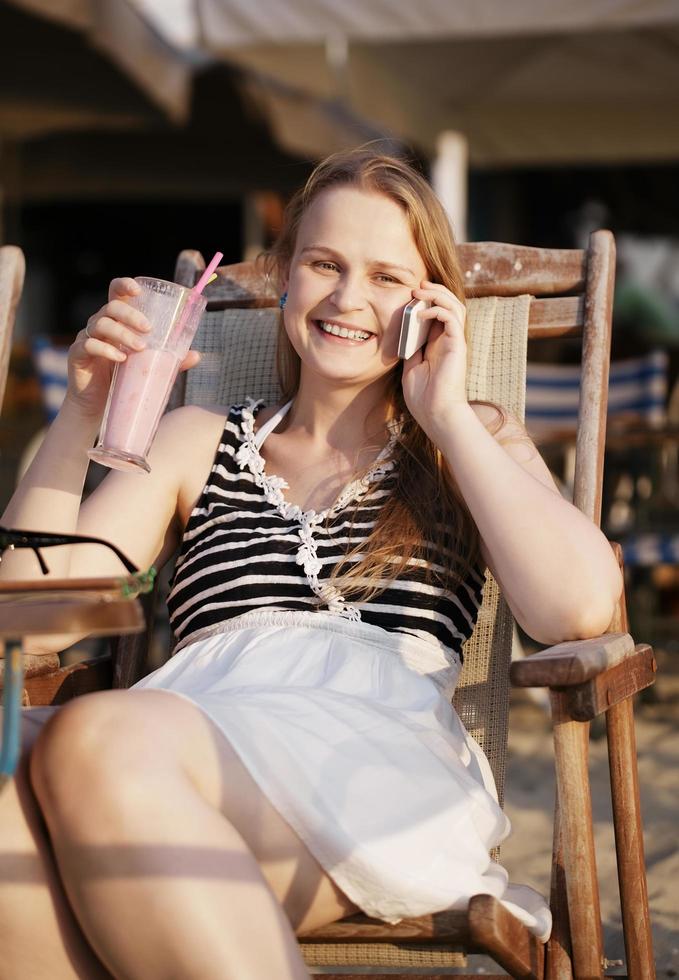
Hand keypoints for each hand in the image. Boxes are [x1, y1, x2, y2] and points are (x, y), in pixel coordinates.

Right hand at [66, 278, 200, 418]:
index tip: (138, 290)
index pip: (116, 294)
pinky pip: (88, 345)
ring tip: (140, 348)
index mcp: (117, 321)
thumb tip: (197, 355)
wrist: (98, 407)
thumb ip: (171, 360)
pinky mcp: (77, 356)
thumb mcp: (149, 367)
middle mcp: (100, 325)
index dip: (124, 286)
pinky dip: (106, 350)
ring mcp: (86, 338)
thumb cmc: (123, 380)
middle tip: (148, 329)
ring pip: (101, 324)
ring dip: (123, 334)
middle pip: (111, 307)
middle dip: (131, 314)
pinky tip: (120, 359)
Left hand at [401, 280, 467, 439]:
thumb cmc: (423, 397)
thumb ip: (411, 349)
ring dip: (437, 295)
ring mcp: (455, 341)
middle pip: (450, 304)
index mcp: (439, 344)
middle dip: (435, 291)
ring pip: (454, 306)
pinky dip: (437, 310)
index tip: (412, 293)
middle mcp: (450, 340)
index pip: (439, 313)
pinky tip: (421, 314)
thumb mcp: (411, 367)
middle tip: (417, 285)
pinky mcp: (457, 345)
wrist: (435, 413)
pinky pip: (451, 318)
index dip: (428, 300)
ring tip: (420, 291)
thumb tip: (404, 333)